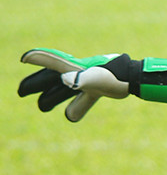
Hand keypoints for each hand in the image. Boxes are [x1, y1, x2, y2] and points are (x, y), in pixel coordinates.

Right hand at [18, 48, 166, 121]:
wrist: (137, 80)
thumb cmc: (118, 76)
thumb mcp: (98, 78)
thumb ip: (82, 79)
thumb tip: (66, 81)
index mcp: (75, 67)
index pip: (53, 61)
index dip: (38, 58)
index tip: (25, 58)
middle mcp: (79, 72)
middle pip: (52, 78)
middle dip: (36, 84)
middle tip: (21, 92)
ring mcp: (89, 81)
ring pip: (65, 90)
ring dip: (52, 98)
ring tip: (42, 106)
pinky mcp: (99, 89)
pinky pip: (84, 100)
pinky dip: (77, 107)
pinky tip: (71, 116)